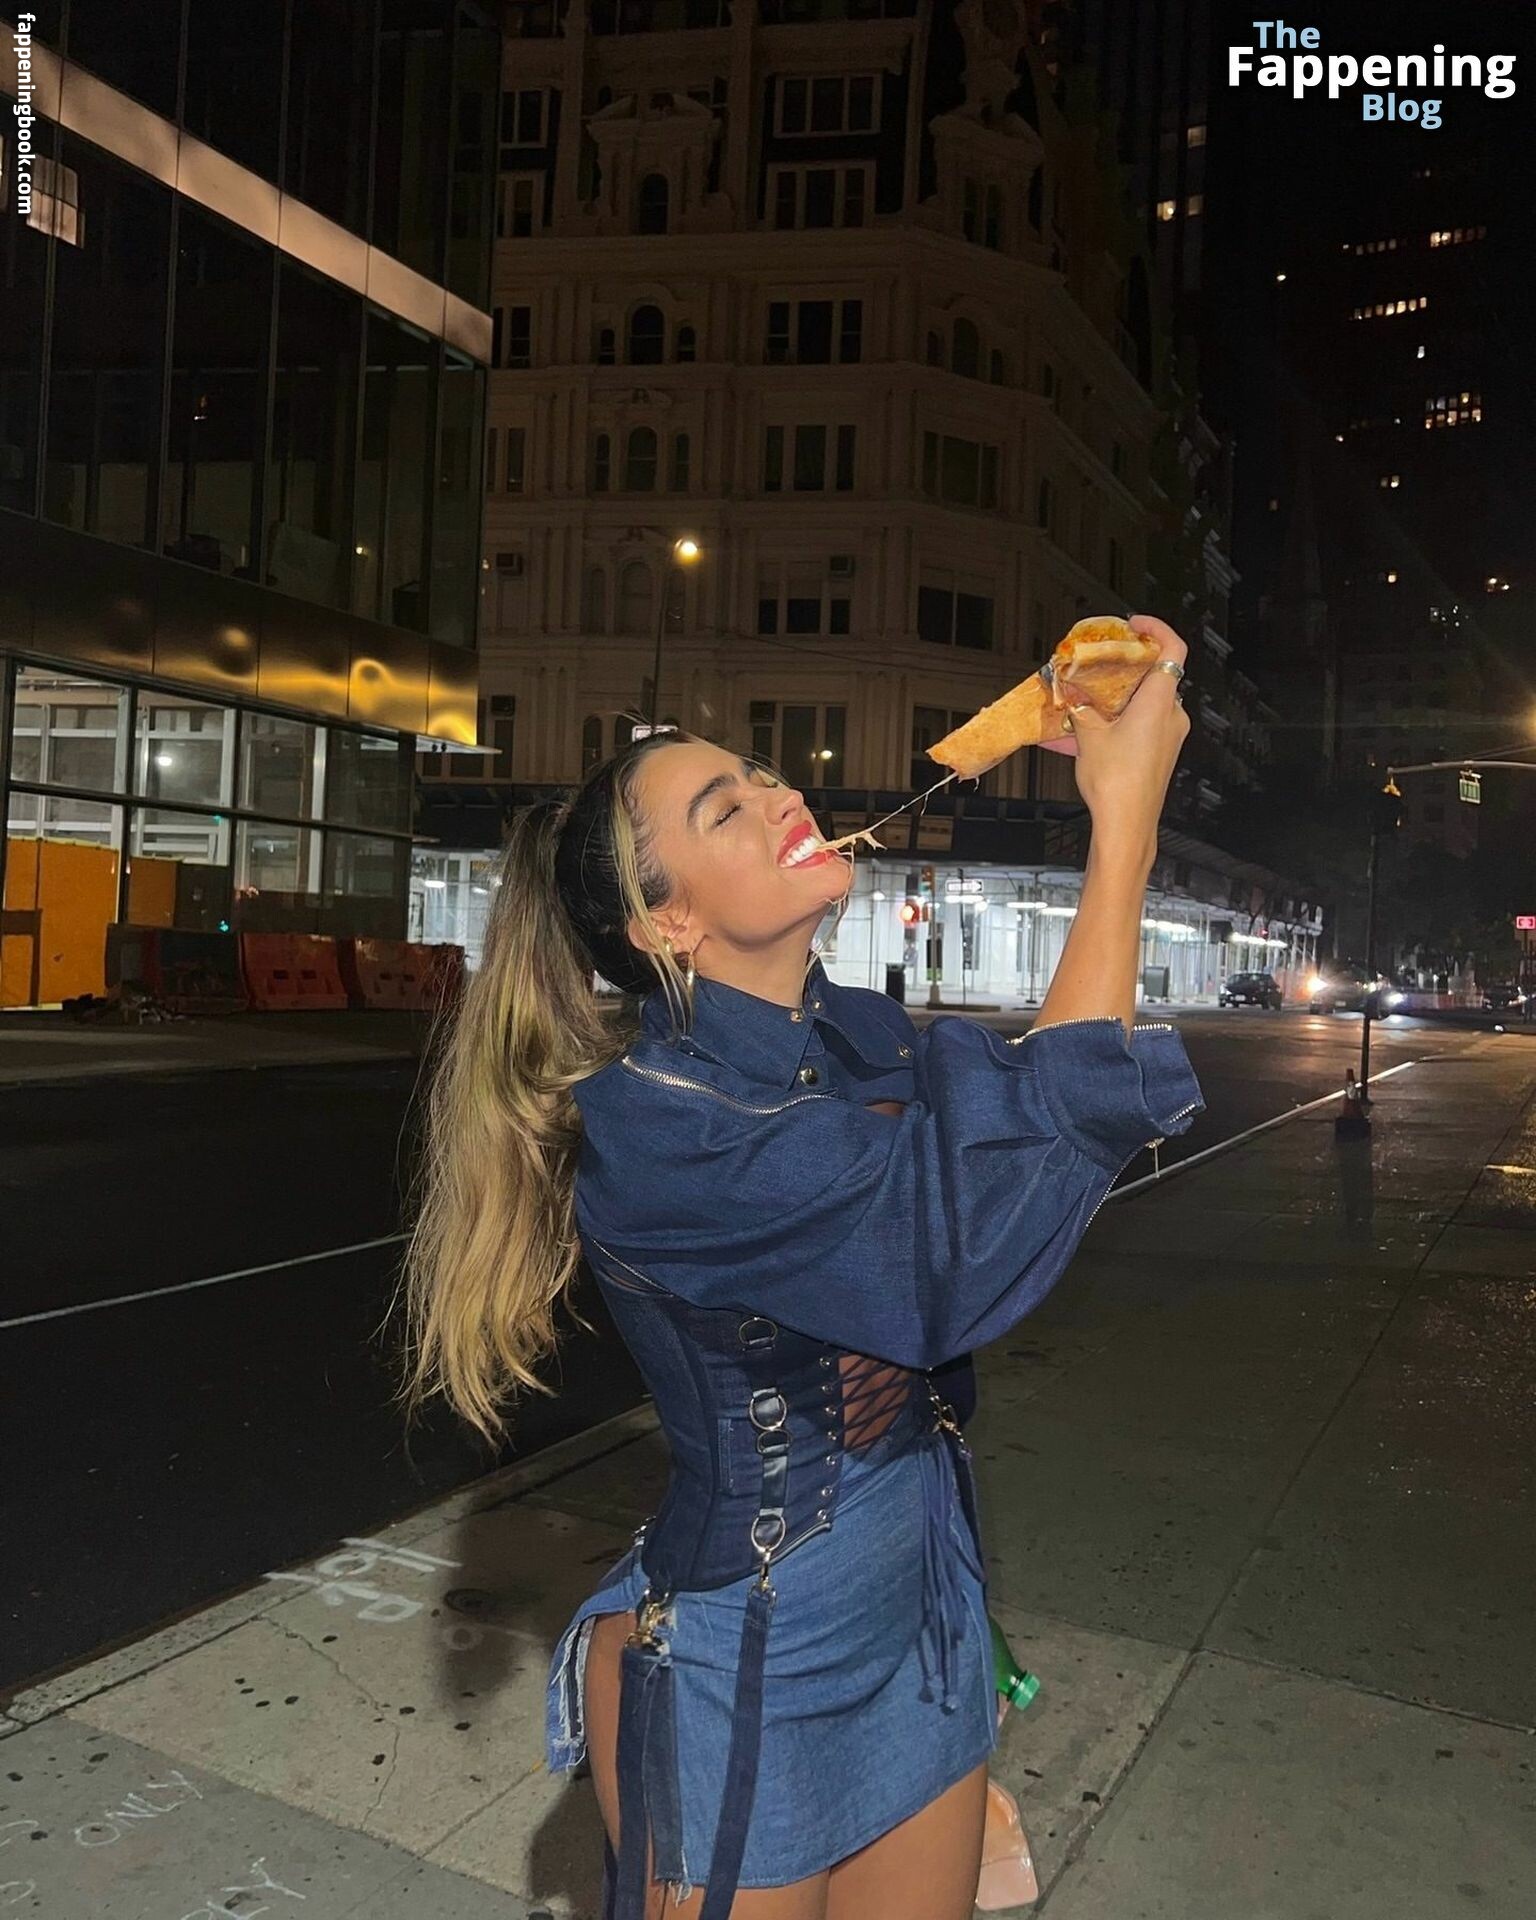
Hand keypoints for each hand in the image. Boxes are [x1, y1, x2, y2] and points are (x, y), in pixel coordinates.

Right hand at [1063, 615, 1189, 864]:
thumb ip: (1080, 706)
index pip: (1173, 649)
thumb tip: (1068, 689)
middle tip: (1095, 666)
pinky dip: (1114, 724)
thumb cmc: (1115, 781)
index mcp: (1160, 701)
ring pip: (1142, 704)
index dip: (1156, 629)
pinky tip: (1078, 737)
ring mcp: (1169, 736)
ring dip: (1112, 700)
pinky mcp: (1160, 754)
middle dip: (1122, 670)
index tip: (1133, 625)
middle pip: (1153, 677)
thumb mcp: (1088, 736)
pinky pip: (1138, 727)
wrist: (1126, 825)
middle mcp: (1172, 715)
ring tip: (1078, 706)